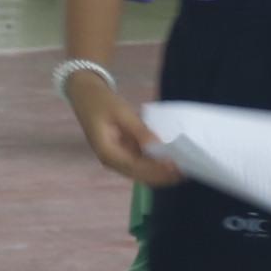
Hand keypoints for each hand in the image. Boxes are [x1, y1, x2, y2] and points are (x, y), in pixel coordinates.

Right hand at [65, 74, 182, 187]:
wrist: (85, 94)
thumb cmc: (101, 101)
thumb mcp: (122, 113)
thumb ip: (140, 131)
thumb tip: (158, 147)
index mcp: (108, 153)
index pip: (137, 168)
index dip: (157, 170)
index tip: (176, 167)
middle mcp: (112, 161)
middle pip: (140, 175)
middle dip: (162, 176)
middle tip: (185, 171)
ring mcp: (117, 158)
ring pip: (141, 173)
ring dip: (160, 173)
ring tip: (182, 168)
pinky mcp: (122, 152)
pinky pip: (140, 163)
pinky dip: (155, 164)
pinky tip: (169, 160)